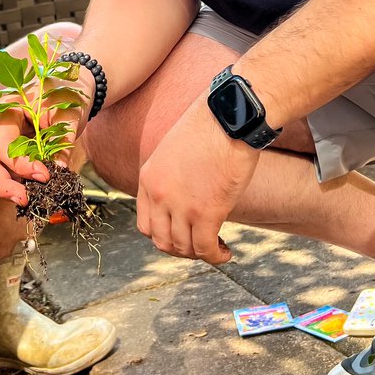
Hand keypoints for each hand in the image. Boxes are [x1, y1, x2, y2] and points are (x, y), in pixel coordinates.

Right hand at [0, 68, 94, 203]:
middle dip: (2, 182)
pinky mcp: (13, 154)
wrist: (72, 91)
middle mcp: (0, 127)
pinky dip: (18, 185)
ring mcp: (4, 142)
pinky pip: (9, 172)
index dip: (20, 162)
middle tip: (23, 199)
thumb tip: (59, 169)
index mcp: (9, 109)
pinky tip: (34, 196)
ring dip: (7, 188)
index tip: (44, 175)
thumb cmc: (68, 95)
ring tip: (27, 201)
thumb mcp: (69, 113)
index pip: (4, 141)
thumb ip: (63, 139)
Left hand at [136, 96, 260, 263]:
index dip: (165, 235)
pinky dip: (216, 257)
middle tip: (200, 245)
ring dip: (200, 254)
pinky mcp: (206, 212)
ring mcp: (180, 205)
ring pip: (183, 248)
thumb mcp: (176, 150)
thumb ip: (173, 176)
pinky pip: (205, 249)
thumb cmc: (211, 125)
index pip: (145, 224)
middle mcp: (158, 194)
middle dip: (181, 249)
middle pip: (161, 241)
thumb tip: (188, 195)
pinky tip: (226, 253)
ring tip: (217, 248)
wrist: (229, 117)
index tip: (183, 234)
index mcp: (148, 178)